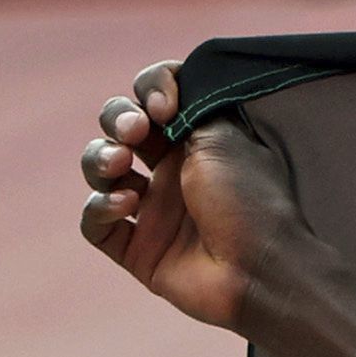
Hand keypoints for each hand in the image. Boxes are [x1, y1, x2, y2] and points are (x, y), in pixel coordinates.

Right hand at [76, 61, 315, 333]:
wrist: (261, 270)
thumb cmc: (249, 201)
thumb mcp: (223, 136)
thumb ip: (189, 105)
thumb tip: (163, 86)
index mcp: (196, 142)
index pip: (153, 98)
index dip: (148, 89)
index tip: (163, 105)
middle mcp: (172, 172)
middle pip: (118, 128)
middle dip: (116, 119)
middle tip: (136, 132)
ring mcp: (153, 211)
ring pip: (100, 171)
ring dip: (99, 159)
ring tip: (119, 165)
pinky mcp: (137, 250)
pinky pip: (95, 224)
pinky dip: (99, 208)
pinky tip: (124, 204)